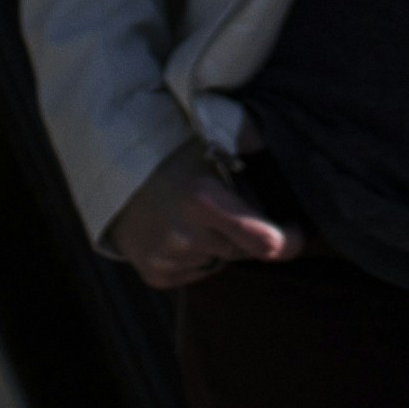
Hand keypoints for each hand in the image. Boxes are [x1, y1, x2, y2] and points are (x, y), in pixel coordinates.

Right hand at [107, 147, 292, 290]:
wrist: (110, 166)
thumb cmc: (172, 146)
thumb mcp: (212, 133)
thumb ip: (253, 139)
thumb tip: (298, 146)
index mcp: (203, 199)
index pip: (262, 239)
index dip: (288, 239)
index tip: (296, 231)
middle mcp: (185, 236)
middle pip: (244, 249)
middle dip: (248, 231)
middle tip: (231, 202)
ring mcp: (167, 259)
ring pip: (221, 259)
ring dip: (219, 241)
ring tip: (196, 212)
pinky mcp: (155, 275)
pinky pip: (197, 272)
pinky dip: (196, 254)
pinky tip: (178, 228)